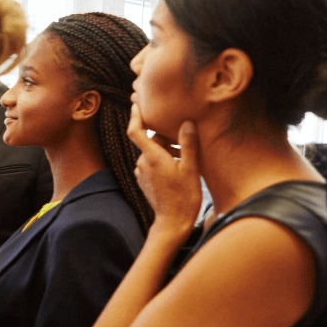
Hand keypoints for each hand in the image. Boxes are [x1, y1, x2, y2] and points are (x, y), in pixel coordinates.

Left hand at [127, 104, 201, 235]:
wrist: (172, 222)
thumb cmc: (184, 196)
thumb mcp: (191, 169)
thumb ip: (188, 145)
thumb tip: (186, 123)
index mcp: (152, 157)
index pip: (136, 131)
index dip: (135, 116)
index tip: (137, 104)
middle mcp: (142, 163)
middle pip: (151, 142)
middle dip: (166, 137)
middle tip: (185, 138)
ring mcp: (142, 173)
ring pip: (153, 153)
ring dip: (167, 151)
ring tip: (187, 156)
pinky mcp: (144, 181)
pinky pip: (152, 164)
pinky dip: (164, 161)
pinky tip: (180, 167)